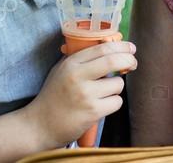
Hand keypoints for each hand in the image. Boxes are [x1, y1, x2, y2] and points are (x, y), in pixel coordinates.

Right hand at [23, 41, 137, 149]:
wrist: (40, 125)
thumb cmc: (53, 96)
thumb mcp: (61, 70)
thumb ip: (81, 59)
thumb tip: (108, 48)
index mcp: (71, 63)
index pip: (102, 48)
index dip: (121, 46)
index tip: (130, 48)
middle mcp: (78, 76)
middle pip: (113, 60)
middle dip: (129, 60)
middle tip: (132, 63)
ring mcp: (85, 95)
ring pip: (118, 84)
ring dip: (116, 88)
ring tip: (103, 93)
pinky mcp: (92, 112)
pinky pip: (116, 102)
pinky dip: (113, 103)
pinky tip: (101, 106)